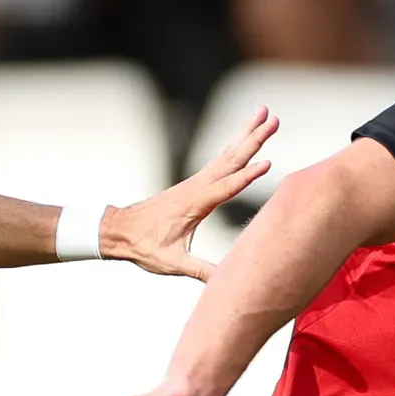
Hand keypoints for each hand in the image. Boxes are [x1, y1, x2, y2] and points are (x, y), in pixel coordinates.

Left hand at [102, 107, 276, 277]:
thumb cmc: (145, 248)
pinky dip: (236, 145)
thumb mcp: (172, 263)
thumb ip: (200, 271)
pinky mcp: (196, 183)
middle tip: (274, 118)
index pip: (226, 187)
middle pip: (232, 158)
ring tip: (265, 113)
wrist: (120, 231)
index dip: (247, 176)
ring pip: (228, 153)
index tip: (267, 162)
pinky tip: (245, 135)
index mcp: (194, 204)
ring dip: (248, 133)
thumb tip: (225, 282)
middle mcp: (197, 187)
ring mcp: (196, 182)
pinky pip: (221, 159)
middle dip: (254, 138)